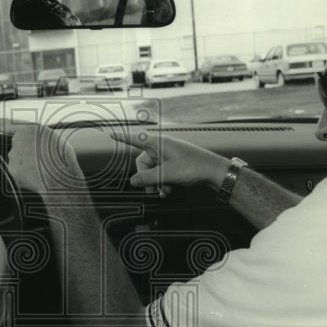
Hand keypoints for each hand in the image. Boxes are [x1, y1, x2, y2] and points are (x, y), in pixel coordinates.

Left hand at [0, 117, 83, 193]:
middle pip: (18, 150)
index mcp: (31, 129)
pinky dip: (26, 179)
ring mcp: (14, 155)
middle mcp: (19, 140)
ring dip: (29, 168)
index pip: (5, 124)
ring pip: (18, 164)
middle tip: (44, 163)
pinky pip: (17, 175)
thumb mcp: (54, 141)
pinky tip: (36, 179)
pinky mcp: (12, 170)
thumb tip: (34, 149)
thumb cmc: (63, 161)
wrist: (61, 178)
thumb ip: (39, 140)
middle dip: (28, 158)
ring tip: (44, 171)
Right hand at [108, 128, 229, 197]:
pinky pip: (161, 172)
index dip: (122, 138)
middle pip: (143, 162)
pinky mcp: (175, 162)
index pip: (135, 139)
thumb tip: (133, 181)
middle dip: (146, 177)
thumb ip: (147, 178)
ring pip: (153, 170)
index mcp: (158, 143)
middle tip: (151, 189)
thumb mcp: (167, 174)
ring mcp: (169, 155)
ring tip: (163, 192)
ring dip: (156, 182)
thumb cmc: (194, 166)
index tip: (111, 135)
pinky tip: (168, 191)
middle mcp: (162, 147)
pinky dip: (163, 182)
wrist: (215, 171)